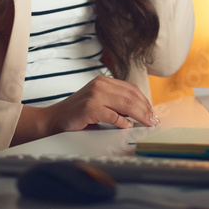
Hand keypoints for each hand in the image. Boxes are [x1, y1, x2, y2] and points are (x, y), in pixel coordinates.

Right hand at [12, 76, 159, 145]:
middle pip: (131, 96)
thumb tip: (140, 112)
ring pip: (126, 104)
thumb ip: (116, 102)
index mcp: (103, 81)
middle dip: (145, 109)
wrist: (54, 119)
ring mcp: (95, 96)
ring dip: (139, 115)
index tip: (152, 112)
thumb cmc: (78, 113)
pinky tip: (128, 127)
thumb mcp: (98, 101)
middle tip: (153, 120)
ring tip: (147, 123)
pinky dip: (123, 122)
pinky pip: (113, 116)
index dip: (144, 101)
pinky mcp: (90, 108)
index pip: (131, 89)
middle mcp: (100, 85)